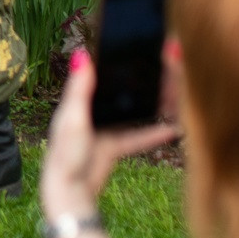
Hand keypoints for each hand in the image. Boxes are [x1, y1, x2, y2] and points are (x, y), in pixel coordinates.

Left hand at [39, 50, 179, 226]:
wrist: (71, 190)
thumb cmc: (66, 152)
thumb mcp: (74, 118)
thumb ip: (80, 89)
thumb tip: (83, 55)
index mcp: (77, 102)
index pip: (99, 76)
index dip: (115, 63)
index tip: (134, 48)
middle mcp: (91, 113)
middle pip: (120, 94)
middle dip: (140, 84)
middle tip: (163, 70)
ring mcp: (104, 130)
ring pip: (132, 114)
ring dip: (150, 107)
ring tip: (171, 96)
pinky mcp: (114, 148)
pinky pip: (137, 137)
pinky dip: (153, 133)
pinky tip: (172, 129)